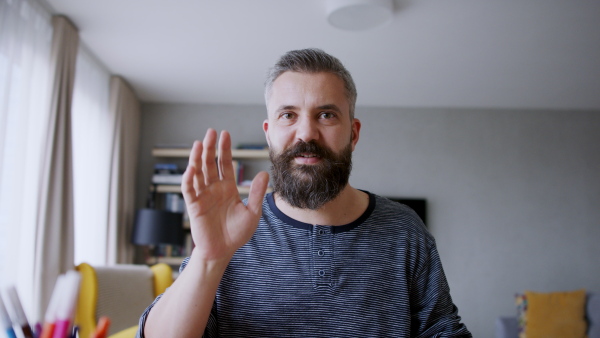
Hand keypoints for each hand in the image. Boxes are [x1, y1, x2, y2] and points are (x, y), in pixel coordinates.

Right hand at [182, 129, 268, 262]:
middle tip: (211, 132)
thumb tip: (264, 173)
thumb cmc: (237, 233)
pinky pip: (189, 190)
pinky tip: (192, 168)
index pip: (225, 164)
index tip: (224, 134)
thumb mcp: (252, 212)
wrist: (223, 251)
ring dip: (198, 158)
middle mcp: (214, 188)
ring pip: (198, 172)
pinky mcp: (193, 206)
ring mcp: (202, 196)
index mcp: (227, 188)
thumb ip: (256, 193)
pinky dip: (189, 179)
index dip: (224, 149)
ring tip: (200, 143)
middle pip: (210, 163)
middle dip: (210, 148)